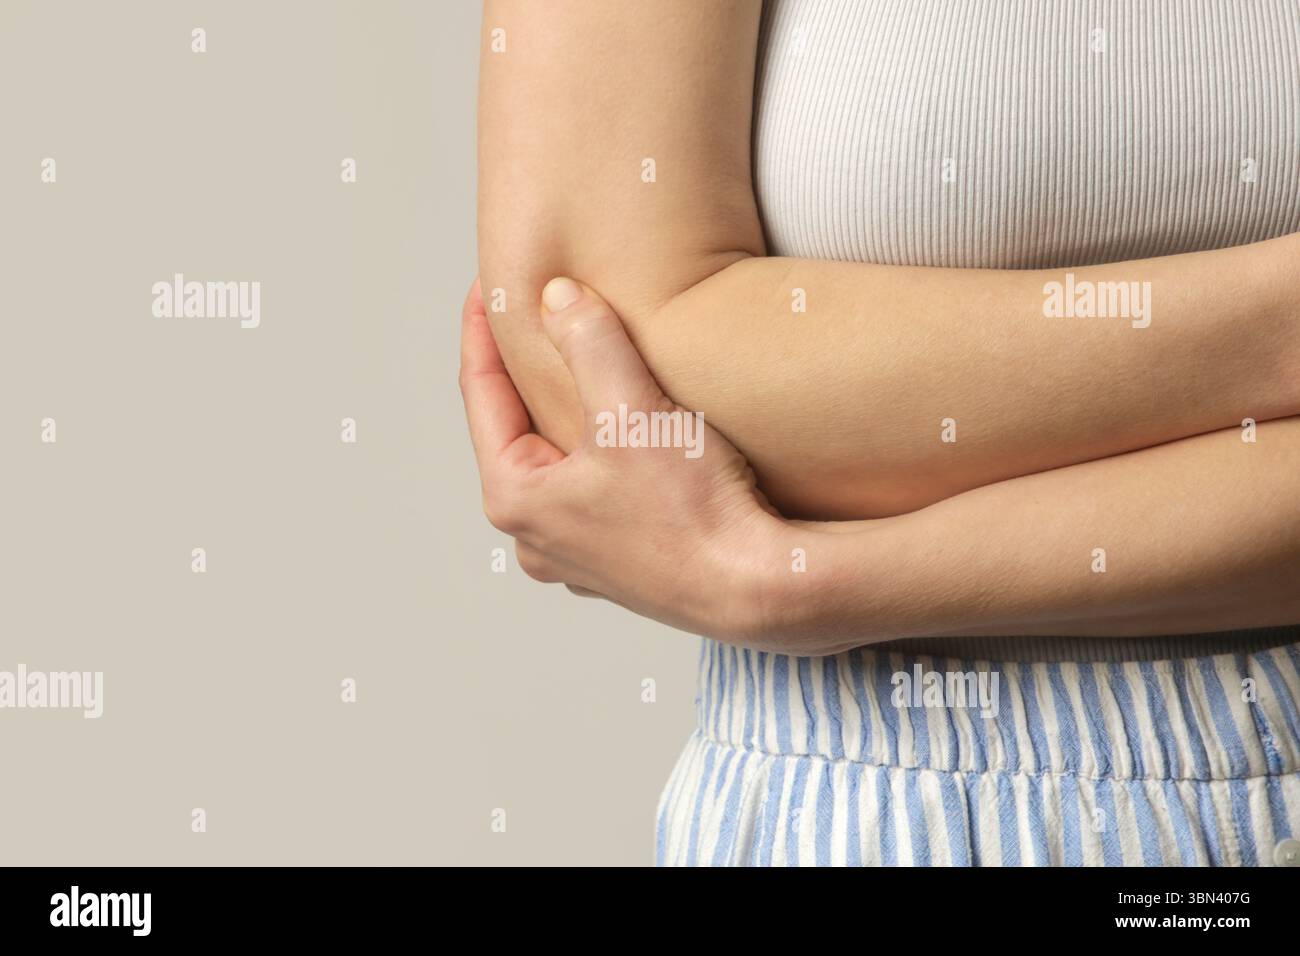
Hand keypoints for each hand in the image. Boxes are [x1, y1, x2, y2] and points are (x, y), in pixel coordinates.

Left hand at [458, 276, 787, 643]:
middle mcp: (537, 536)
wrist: (760, 591)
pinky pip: (600, 492)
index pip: (481, 393)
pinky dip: (607, 455)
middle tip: (532, 316)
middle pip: (517, 431)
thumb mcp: (632, 412)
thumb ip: (588, 342)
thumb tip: (557, 296)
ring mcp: (580, 557)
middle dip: (525, 373)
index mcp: (516, 498)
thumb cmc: (693, 512)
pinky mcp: (626, 565)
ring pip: (561, 465)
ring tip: (584, 369)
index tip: (487, 281)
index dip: (481, 329)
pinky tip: (634, 434)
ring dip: (570, 416)